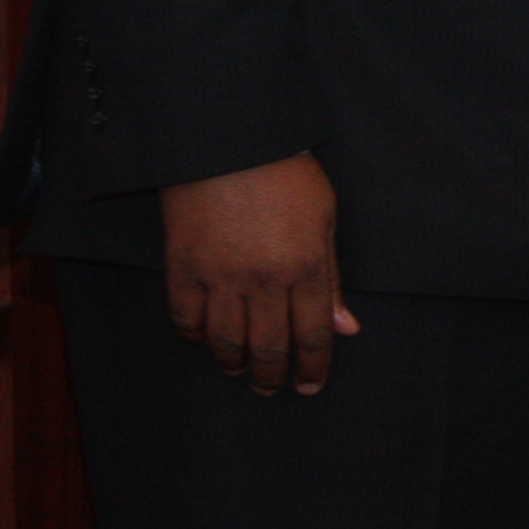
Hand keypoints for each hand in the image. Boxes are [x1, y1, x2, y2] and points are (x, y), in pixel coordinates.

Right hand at [161, 151, 359, 394]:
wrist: (230, 141)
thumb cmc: (286, 174)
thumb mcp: (325, 219)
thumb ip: (331, 278)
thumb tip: (345, 327)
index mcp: (305, 266)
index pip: (312, 335)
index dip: (312, 367)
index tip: (309, 385)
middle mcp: (263, 279)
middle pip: (268, 348)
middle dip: (273, 376)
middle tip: (273, 387)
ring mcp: (219, 276)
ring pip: (226, 343)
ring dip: (235, 364)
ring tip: (241, 370)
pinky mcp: (182, 268)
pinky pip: (187, 320)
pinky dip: (197, 336)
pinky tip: (206, 339)